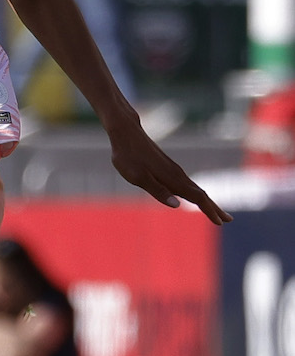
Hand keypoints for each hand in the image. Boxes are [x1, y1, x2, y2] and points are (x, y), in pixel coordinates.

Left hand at [107, 119, 230, 224]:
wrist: (127, 132)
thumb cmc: (128, 156)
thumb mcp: (137, 177)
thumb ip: (157, 191)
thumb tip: (178, 205)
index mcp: (172, 179)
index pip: (197, 197)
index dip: (209, 210)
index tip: (220, 222)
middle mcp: (177, 174)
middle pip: (201, 194)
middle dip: (214, 208)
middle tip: (228, 220)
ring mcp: (174, 170)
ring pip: (195, 189)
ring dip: (207, 201)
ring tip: (216, 212)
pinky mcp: (168, 168)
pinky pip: (187, 184)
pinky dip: (196, 193)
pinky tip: (194, 197)